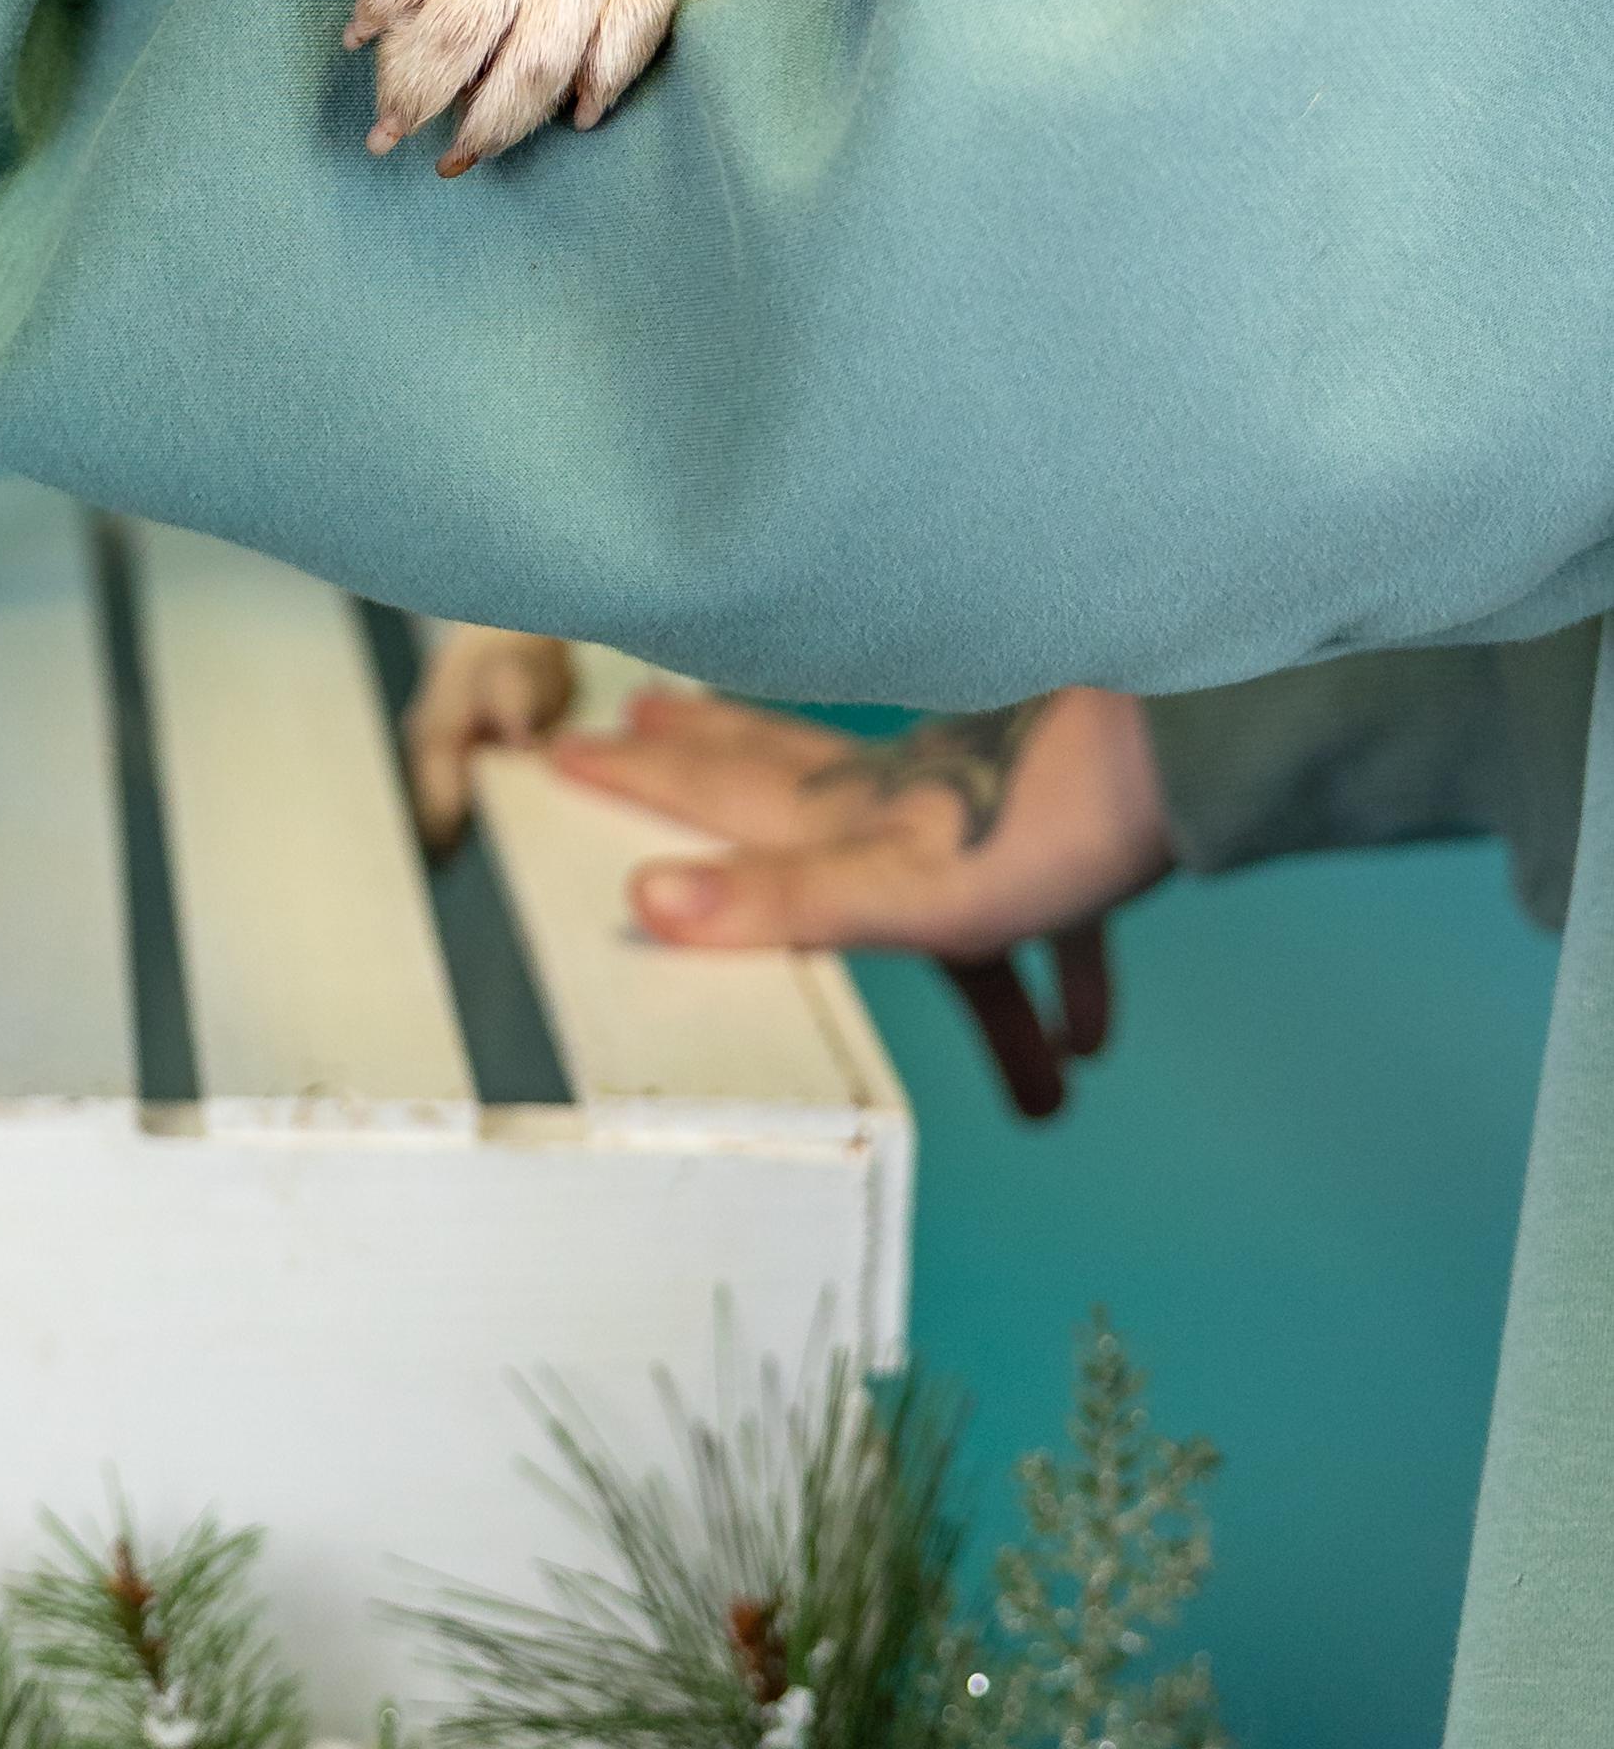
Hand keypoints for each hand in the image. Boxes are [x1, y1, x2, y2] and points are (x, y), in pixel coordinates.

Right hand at [557, 681, 1175, 1118]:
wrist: (1186, 760)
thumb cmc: (1040, 824)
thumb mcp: (891, 888)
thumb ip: (774, 898)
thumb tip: (643, 899)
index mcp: (845, 813)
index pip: (720, 788)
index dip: (641, 774)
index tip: (562, 748)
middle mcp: (896, 795)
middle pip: (782, 773)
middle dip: (709, 754)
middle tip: (643, 708)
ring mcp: (975, 803)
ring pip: (918, 871)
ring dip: (901, 932)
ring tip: (876, 962)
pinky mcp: (1062, 831)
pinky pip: (1048, 916)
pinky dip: (1059, 977)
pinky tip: (1086, 1039)